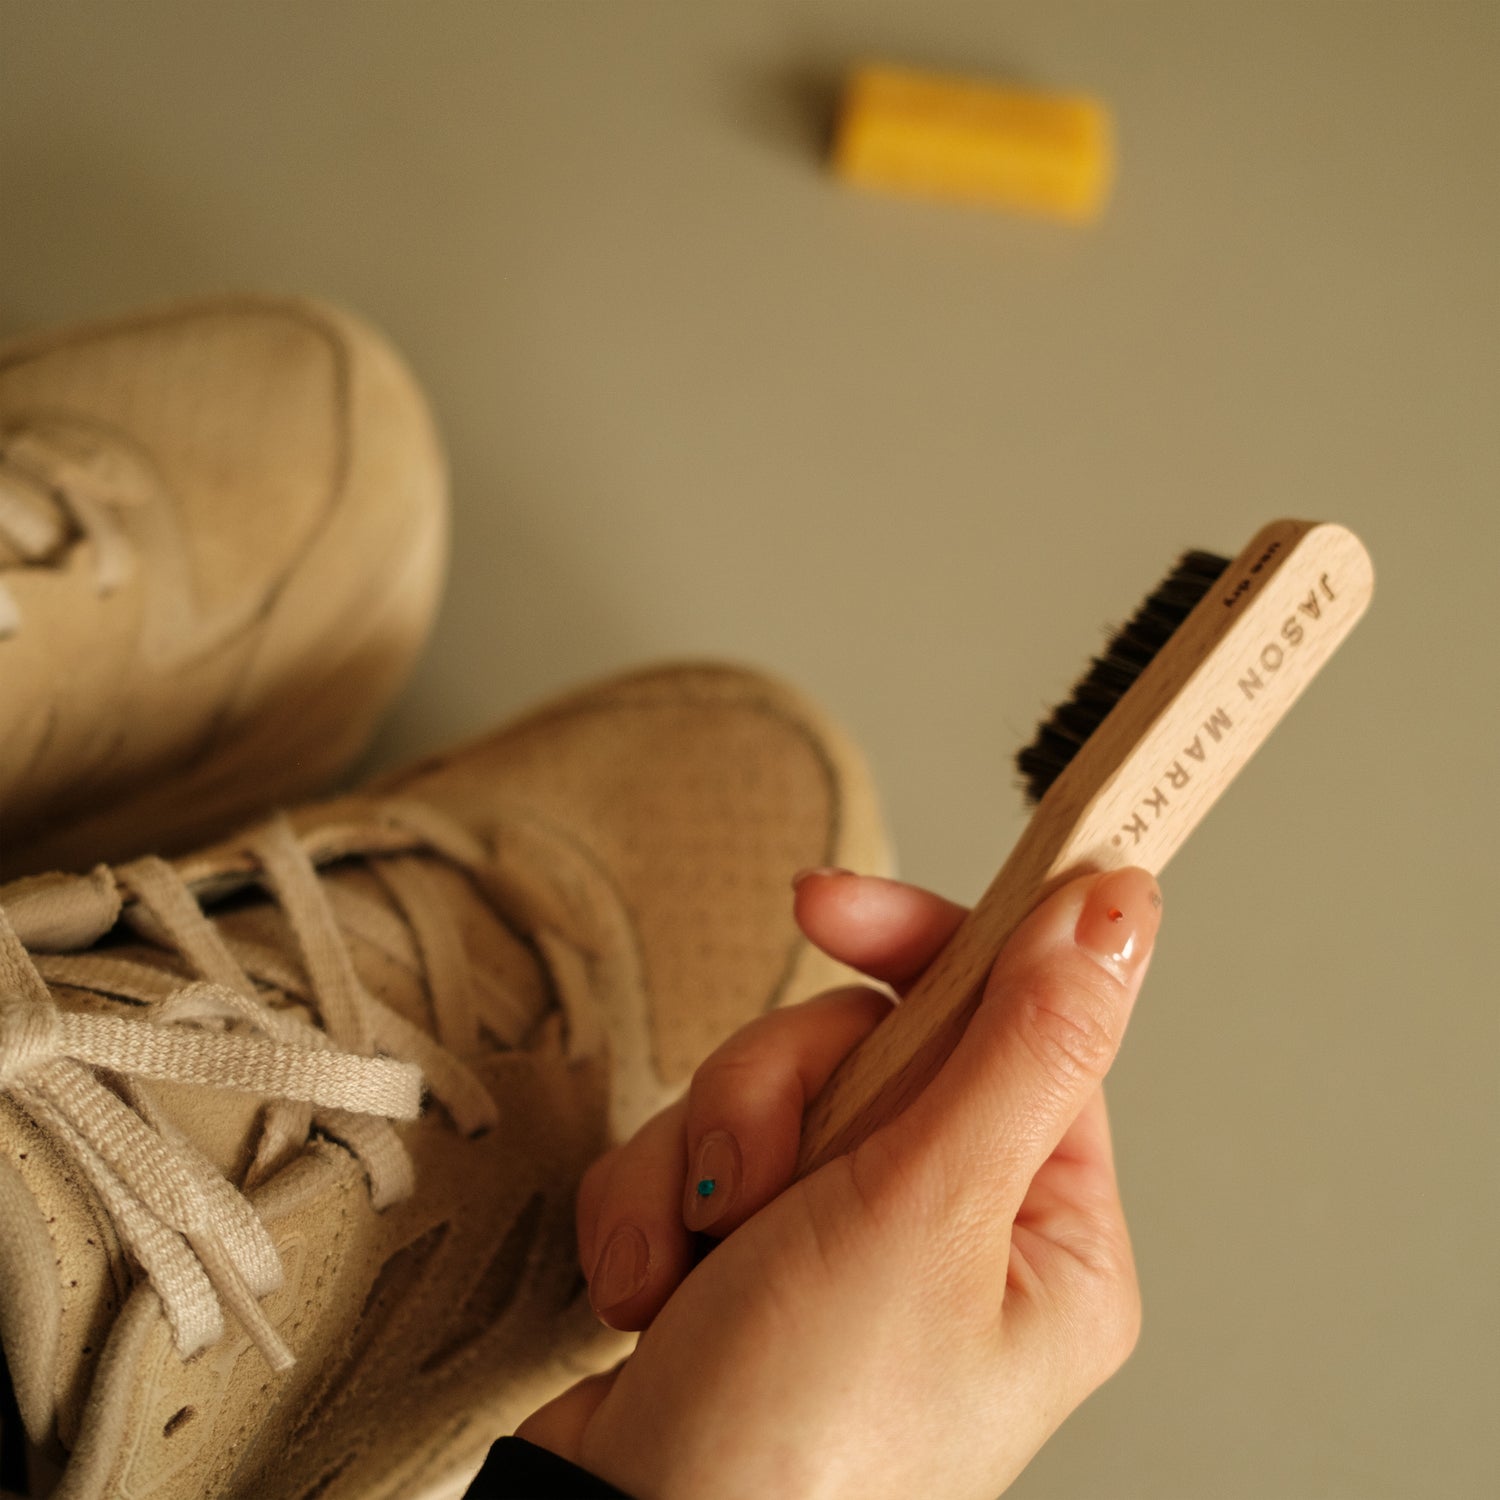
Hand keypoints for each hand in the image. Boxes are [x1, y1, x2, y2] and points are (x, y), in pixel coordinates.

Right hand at [519, 866, 1161, 1499]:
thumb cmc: (802, 1443)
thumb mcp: (924, 1216)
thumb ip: (1022, 1045)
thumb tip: (1119, 907)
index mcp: (1045, 1230)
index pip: (1010, 1016)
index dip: (920, 946)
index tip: (834, 905)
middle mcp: (953, 1230)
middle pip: (867, 1042)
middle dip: (778, 1094)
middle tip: (757, 1175)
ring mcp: (844, 1242)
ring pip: (767, 1086)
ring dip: (704, 1162)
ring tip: (696, 1259)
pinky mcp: (748, 1251)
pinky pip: (695, 1151)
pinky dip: (652, 1209)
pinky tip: (651, 1293)